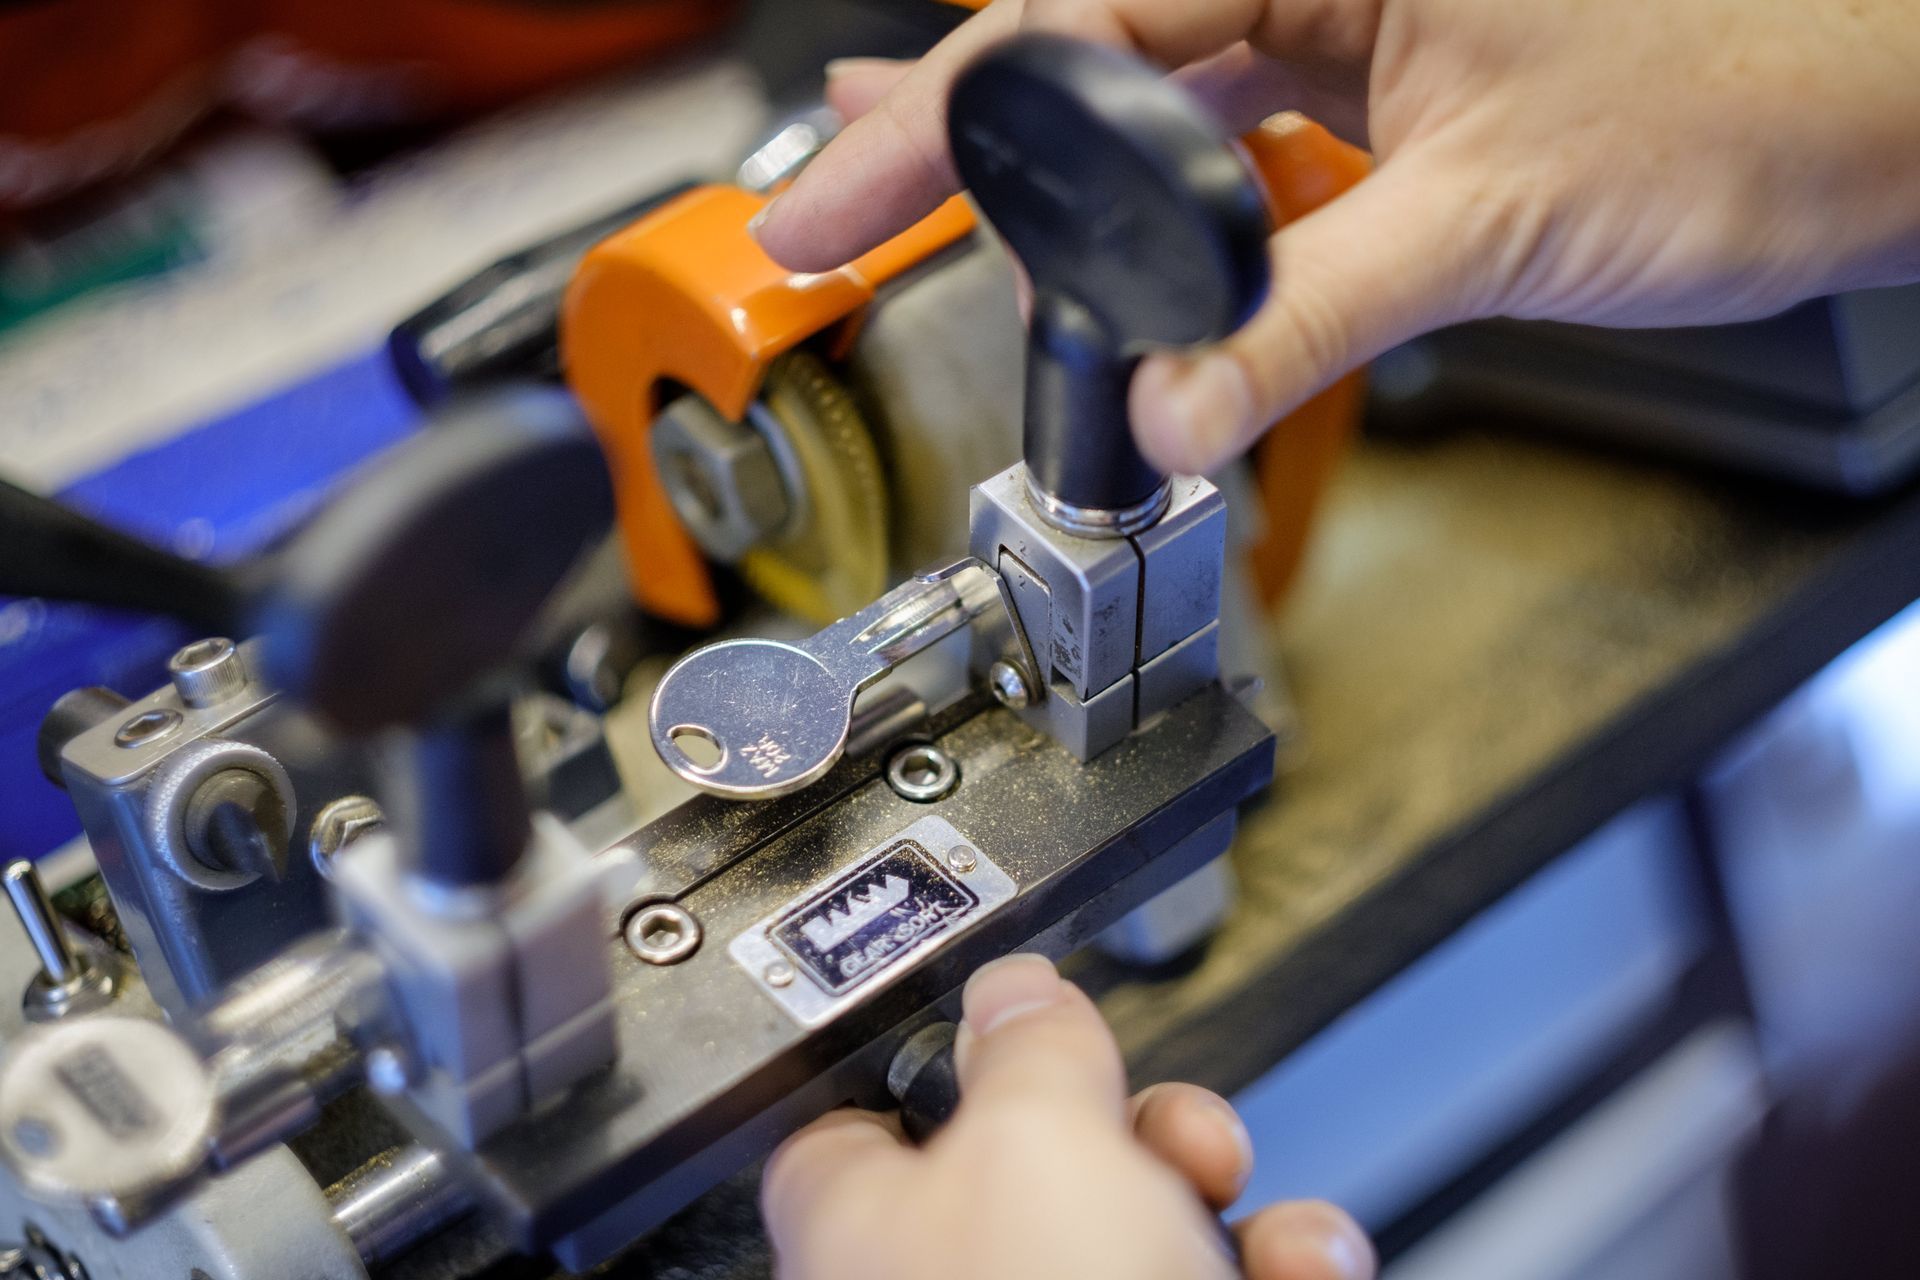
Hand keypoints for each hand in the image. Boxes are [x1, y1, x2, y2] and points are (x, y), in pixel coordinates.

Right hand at [753, 0, 1919, 474]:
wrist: (1872, 130)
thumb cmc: (1747, 108)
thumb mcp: (1488, 223)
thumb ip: (1303, 320)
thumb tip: (1165, 413)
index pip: (1073, 30)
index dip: (929, 124)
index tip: (822, 198)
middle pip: (1078, 53)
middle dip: (947, 143)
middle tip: (830, 226)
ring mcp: (1345, 23)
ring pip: (1138, 96)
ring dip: (1029, 168)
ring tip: (892, 206)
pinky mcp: (1377, 91)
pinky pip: (1219, 138)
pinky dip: (1139, 196)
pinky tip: (1069, 225)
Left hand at [761, 954, 1373, 1279]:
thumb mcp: (1038, 1141)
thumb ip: (1028, 1045)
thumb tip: (1011, 984)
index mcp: (869, 1220)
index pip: (870, 1115)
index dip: (959, 1057)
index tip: (1039, 1022)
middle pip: (1043, 1162)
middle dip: (1144, 1131)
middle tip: (1180, 1140)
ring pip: (1148, 1234)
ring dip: (1230, 1205)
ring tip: (1264, 1220)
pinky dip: (1280, 1271)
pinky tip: (1308, 1266)